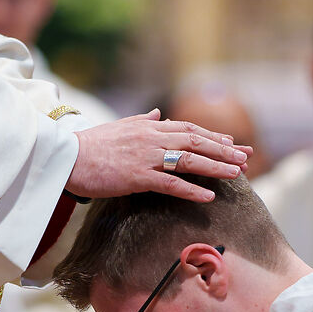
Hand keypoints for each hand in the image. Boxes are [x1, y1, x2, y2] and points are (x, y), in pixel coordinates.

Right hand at [68, 111, 249, 204]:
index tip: (232, 143)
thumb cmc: (90, 145)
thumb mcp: (119, 126)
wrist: (66, 157)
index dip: (213, 136)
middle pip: (196, 142)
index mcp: (148, 126)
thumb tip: (157, 114)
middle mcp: (152, 138)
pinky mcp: (137, 177)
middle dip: (224, 150)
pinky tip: (209, 196)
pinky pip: (171, 184)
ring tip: (238, 173)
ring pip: (190, 160)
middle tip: (246, 158)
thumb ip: (142, 121)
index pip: (188, 129)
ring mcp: (146, 157)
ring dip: (216, 167)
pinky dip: (192, 190)